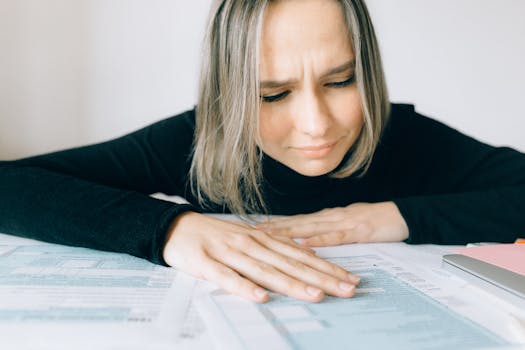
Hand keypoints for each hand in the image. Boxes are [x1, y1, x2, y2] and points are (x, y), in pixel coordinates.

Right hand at [163, 212, 359, 302]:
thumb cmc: (216, 235)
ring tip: (315, 295)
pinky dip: (244, 287)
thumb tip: (308, 256)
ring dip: (291, 284)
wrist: (177, 227)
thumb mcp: (250, 237)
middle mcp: (251, 244)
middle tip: (347, 290)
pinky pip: (227, 277)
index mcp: (262, 239)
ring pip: (265, 271)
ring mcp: (229, 253)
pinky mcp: (207, 263)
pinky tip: (260, 297)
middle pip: (290, 264)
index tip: (349, 279)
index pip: (300, 256)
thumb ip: (277, 247)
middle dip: (321, 278)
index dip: (326, 269)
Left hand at [257, 202, 408, 245]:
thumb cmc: (376, 221)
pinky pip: (335, 236)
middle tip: (252, 231)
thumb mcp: (347, 225)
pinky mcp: (357, 230)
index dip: (276, 223)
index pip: (297, 220)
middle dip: (274, 227)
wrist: (403, 215)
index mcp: (328, 216)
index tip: (256, 226)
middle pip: (298, 222)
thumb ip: (328, 230)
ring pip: (311, 227)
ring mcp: (343, 222)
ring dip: (289, 231)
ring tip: (269, 236)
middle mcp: (331, 217)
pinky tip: (304, 243)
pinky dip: (319, 240)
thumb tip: (307, 238)